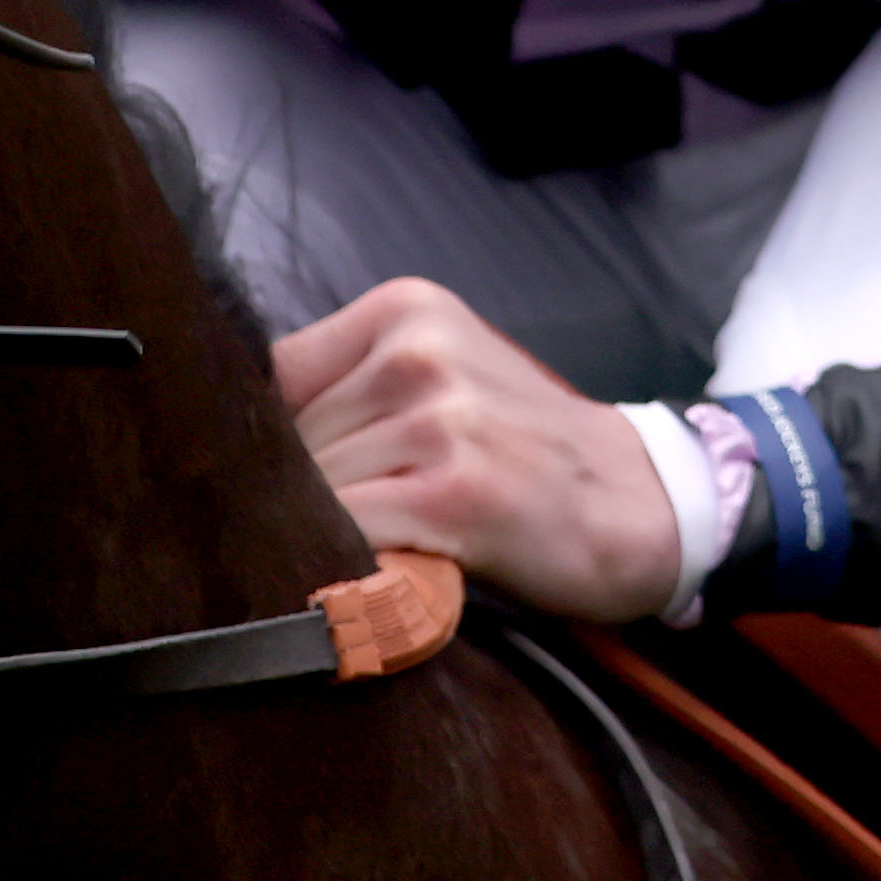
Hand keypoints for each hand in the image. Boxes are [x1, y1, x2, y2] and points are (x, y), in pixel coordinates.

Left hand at [274, 279, 689, 621]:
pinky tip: (393, 573)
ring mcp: (439, 418)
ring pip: (312, 491)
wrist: (642, 504)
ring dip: (327, 535)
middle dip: (303, 496)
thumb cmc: (529, 453)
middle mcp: (418, 350)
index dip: (278, 443)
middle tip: (362, 529)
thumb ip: (355, 386)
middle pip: (291, 440)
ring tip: (386, 550)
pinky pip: (351, 533)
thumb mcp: (447, 377)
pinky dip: (353, 565)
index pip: (277, 376)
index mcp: (408, 308)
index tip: (299, 483)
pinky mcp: (453, 491)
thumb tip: (238, 446)